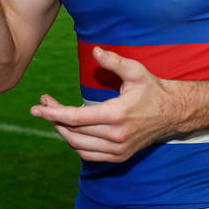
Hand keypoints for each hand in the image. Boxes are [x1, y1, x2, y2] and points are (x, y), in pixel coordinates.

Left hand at [30, 47, 180, 161]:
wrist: (172, 112)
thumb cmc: (152, 89)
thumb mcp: (135, 71)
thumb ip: (114, 62)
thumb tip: (95, 51)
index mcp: (116, 115)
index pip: (76, 118)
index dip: (53, 113)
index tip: (36, 108)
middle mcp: (115, 136)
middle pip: (73, 132)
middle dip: (54, 118)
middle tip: (44, 105)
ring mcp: (118, 149)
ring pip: (78, 146)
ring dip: (62, 132)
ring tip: (55, 116)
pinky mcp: (119, 156)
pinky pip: (88, 155)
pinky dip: (75, 144)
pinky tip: (70, 130)